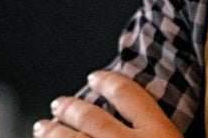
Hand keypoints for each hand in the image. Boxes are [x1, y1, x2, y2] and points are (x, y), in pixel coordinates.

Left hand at [34, 70, 181, 137]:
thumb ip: (166, 135)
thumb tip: (153, 123)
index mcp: (161, 136)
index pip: (129, 95)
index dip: (108, 82)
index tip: (95, 76)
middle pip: (92, 118)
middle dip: (70, 108)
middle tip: (57, 104)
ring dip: (53, 132)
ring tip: (42, 127)